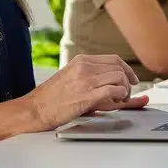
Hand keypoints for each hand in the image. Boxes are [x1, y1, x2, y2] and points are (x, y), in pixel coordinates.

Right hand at [20, 54, 146, 130]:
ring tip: (120, 100)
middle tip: (128, 93)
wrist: (35, 109)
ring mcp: (86, 80)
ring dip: (125, 90)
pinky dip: (120, 96)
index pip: (113, 59)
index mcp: (81, 61)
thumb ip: (91, 76)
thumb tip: (113, 82)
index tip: (132, 78)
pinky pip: (114, 90)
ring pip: (119, 78)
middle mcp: (84, 67)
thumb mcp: (71, 77)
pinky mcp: (87, 95)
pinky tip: (116, 102)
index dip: (127, 69)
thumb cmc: (51, 98)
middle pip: (119, 67)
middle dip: (128, 81)